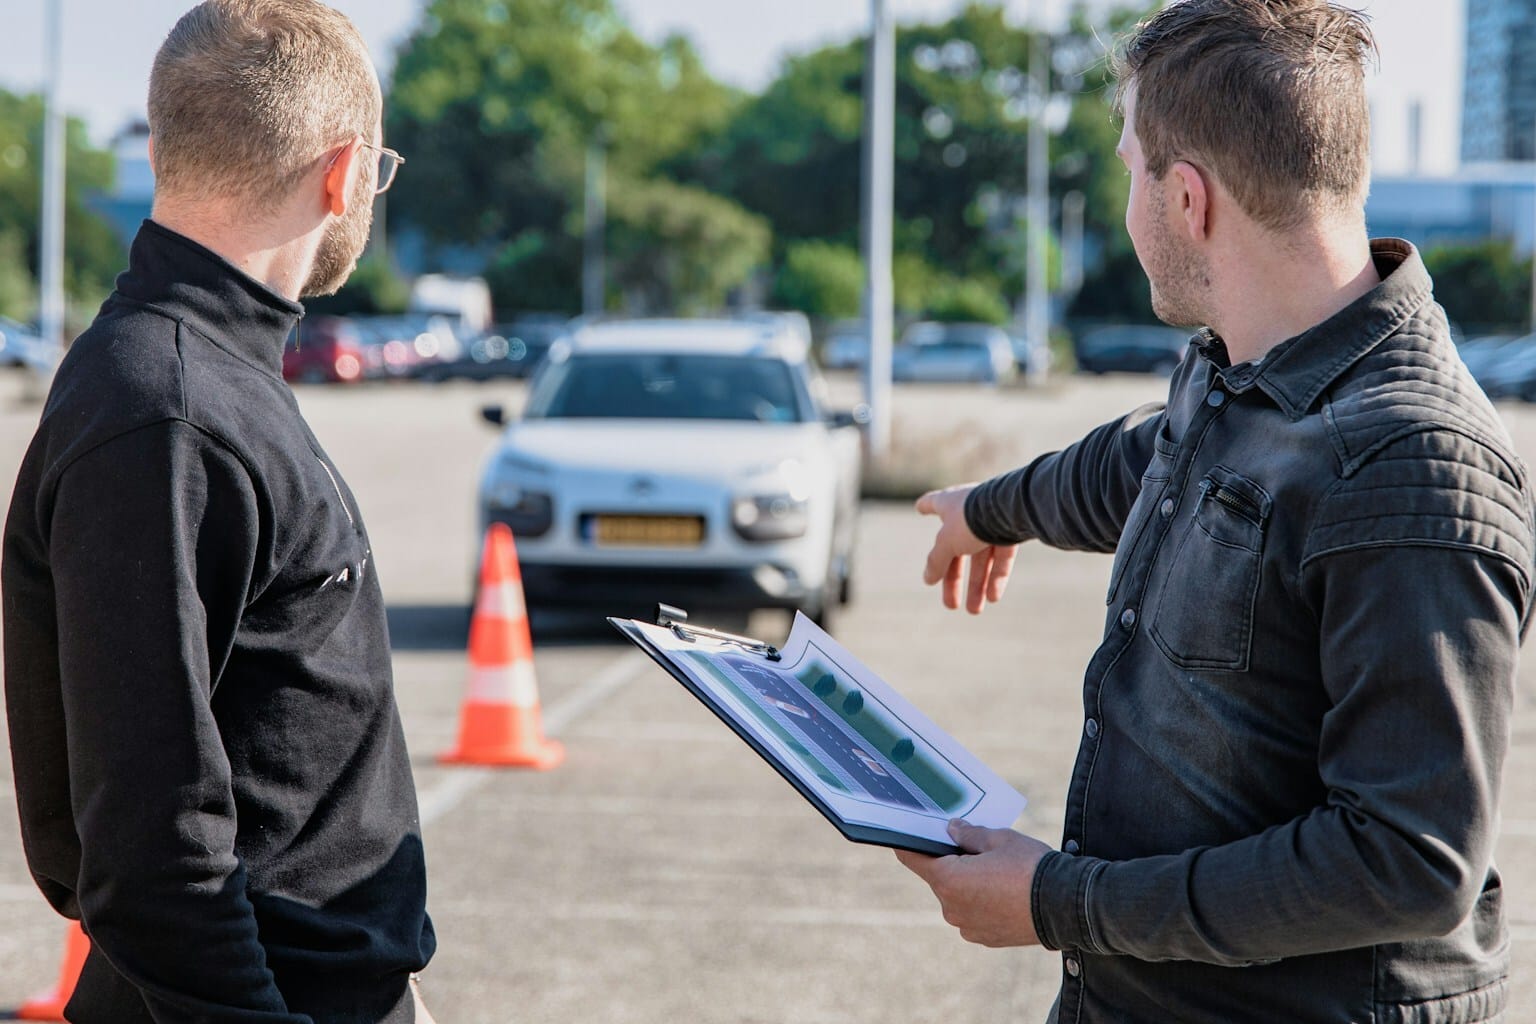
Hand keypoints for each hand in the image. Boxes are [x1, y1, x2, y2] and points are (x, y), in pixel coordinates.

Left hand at [894, 819, 1050, 946]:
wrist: (1066, 906)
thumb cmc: (1031, 867)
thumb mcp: (999, 839)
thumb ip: (969, 834)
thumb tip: (952, 829)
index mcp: (948, 880)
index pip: (913, 858)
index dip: (909, 844)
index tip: (906, 834)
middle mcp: (951, 908)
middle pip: (940, 877)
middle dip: (953, 862)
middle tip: (977, 849)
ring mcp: (967, 926)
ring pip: (958, 897)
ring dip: (969, 884)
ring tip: (998, 872)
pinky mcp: (984, 938)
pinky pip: (973, 914)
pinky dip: (982, 902)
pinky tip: (1005, 892)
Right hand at [915, 485, 1017, 613]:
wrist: (1012, 510)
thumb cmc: (972, 519)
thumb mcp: (947, 543)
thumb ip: (937, 561)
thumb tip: (927, 579)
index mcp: (950, 505)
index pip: (933, 504)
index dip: (926, 507)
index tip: (919, 508)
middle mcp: (970, 512)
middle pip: (957, 550)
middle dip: (953, 580)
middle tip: (950, 605)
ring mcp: (992, 522)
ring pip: (982, 559)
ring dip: (977, 586)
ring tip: (974, 611)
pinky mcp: (1012, 532)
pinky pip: (1001, 559)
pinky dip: (996, 578)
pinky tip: (993, 598)